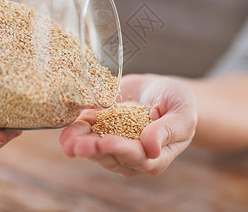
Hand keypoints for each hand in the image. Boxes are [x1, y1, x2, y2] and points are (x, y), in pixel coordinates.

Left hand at [60, 74, 196, 176]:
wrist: (163, 90)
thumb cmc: (179, 104)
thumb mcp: (182, 114)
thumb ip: (168, 131)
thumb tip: (151, 148)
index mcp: (154, 157)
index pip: (136, 157)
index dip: (120, 149)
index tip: (106, 141)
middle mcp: (131, 155)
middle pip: (110, 156)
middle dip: (92, 150)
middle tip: (77, 145)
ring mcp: (114, 143)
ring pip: (94, 148)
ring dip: (79, 143)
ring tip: (66, 139)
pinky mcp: (101, 129)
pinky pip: (87, 132)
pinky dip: (75, 130)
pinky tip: (65, 128)